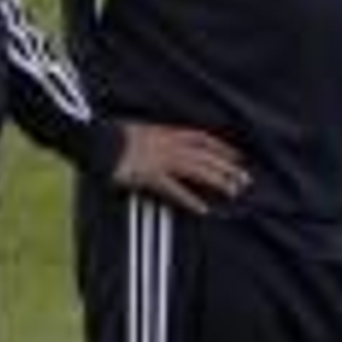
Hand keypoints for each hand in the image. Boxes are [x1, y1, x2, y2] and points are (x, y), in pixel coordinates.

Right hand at [112, 124, 248, 212]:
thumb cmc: (113, 136)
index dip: (221, 148)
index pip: (202, 138)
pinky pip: (174, 190)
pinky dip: (189, 200)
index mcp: (166, 132)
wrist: (95, 140)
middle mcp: (168, 144)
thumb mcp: (139, 130)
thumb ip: (154, 137)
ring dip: (217, 181)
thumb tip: (162, 142)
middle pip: (206, 156)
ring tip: (234, 192)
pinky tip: (203, 210)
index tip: (238, 156)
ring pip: (197, 170)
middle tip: (246, 180)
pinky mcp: (149, 176)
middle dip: (228, 167)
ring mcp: (160, 160)